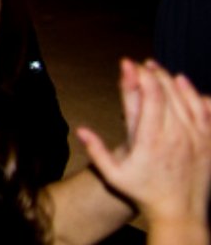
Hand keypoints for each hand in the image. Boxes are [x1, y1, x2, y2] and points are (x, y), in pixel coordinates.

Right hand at [76, 60, 210, 229]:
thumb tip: (80, 130)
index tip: (131, 65)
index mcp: (152, 140)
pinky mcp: (208, 144)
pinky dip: (198, 96)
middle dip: (155, 73)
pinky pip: (207, 112)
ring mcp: (196, 139)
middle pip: (169, 92)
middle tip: (144, 65)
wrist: (179, 213)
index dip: (142, 75)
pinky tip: (187, 86)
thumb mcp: (114, 176)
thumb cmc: (144, 193)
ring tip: (161, 71)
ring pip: (189, 99)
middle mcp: (176, 136)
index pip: (152, 96)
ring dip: (175, 81)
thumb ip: (96, 151)